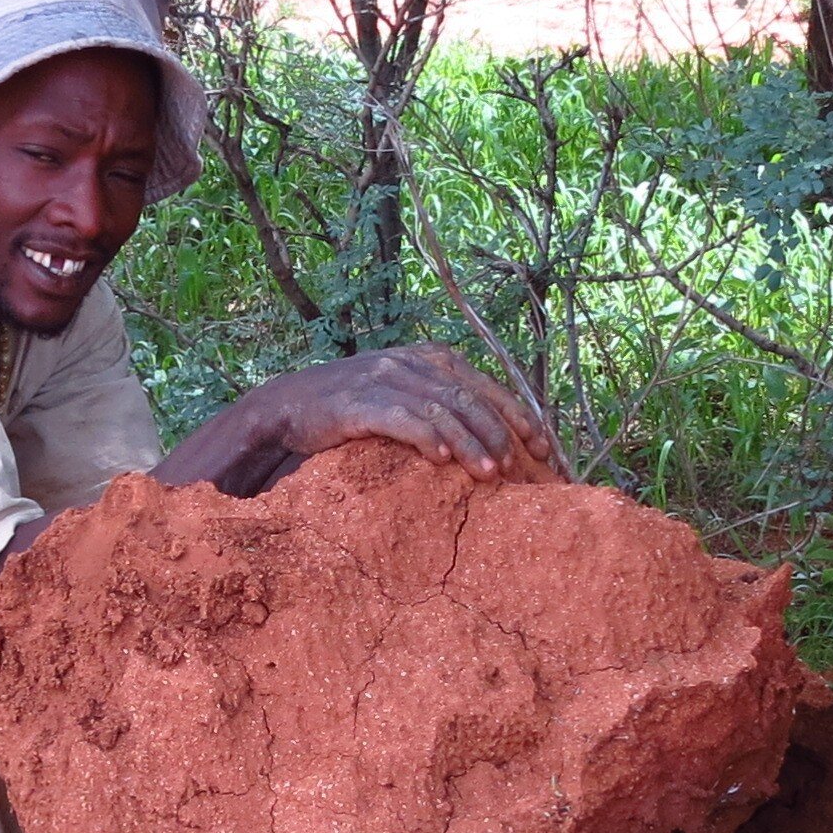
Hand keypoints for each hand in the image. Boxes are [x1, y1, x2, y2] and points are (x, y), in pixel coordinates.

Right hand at [155, 345, 564, 496]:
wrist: (288, 407)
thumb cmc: (352, 410)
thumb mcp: (403, 396)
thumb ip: (443, 405)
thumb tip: (494, 439)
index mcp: (430, 358)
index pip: (488, 387)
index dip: (521, 418)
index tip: (544, 451)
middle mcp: (412, 363)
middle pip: (471, 399)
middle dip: (502, 434)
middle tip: (523, 469)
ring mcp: (385, 379)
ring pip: (443, 410)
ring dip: (471, 443)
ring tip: (491, 474)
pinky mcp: (359, 402)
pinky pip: (402, 420)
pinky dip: (426, 439)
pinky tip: (443, 462)